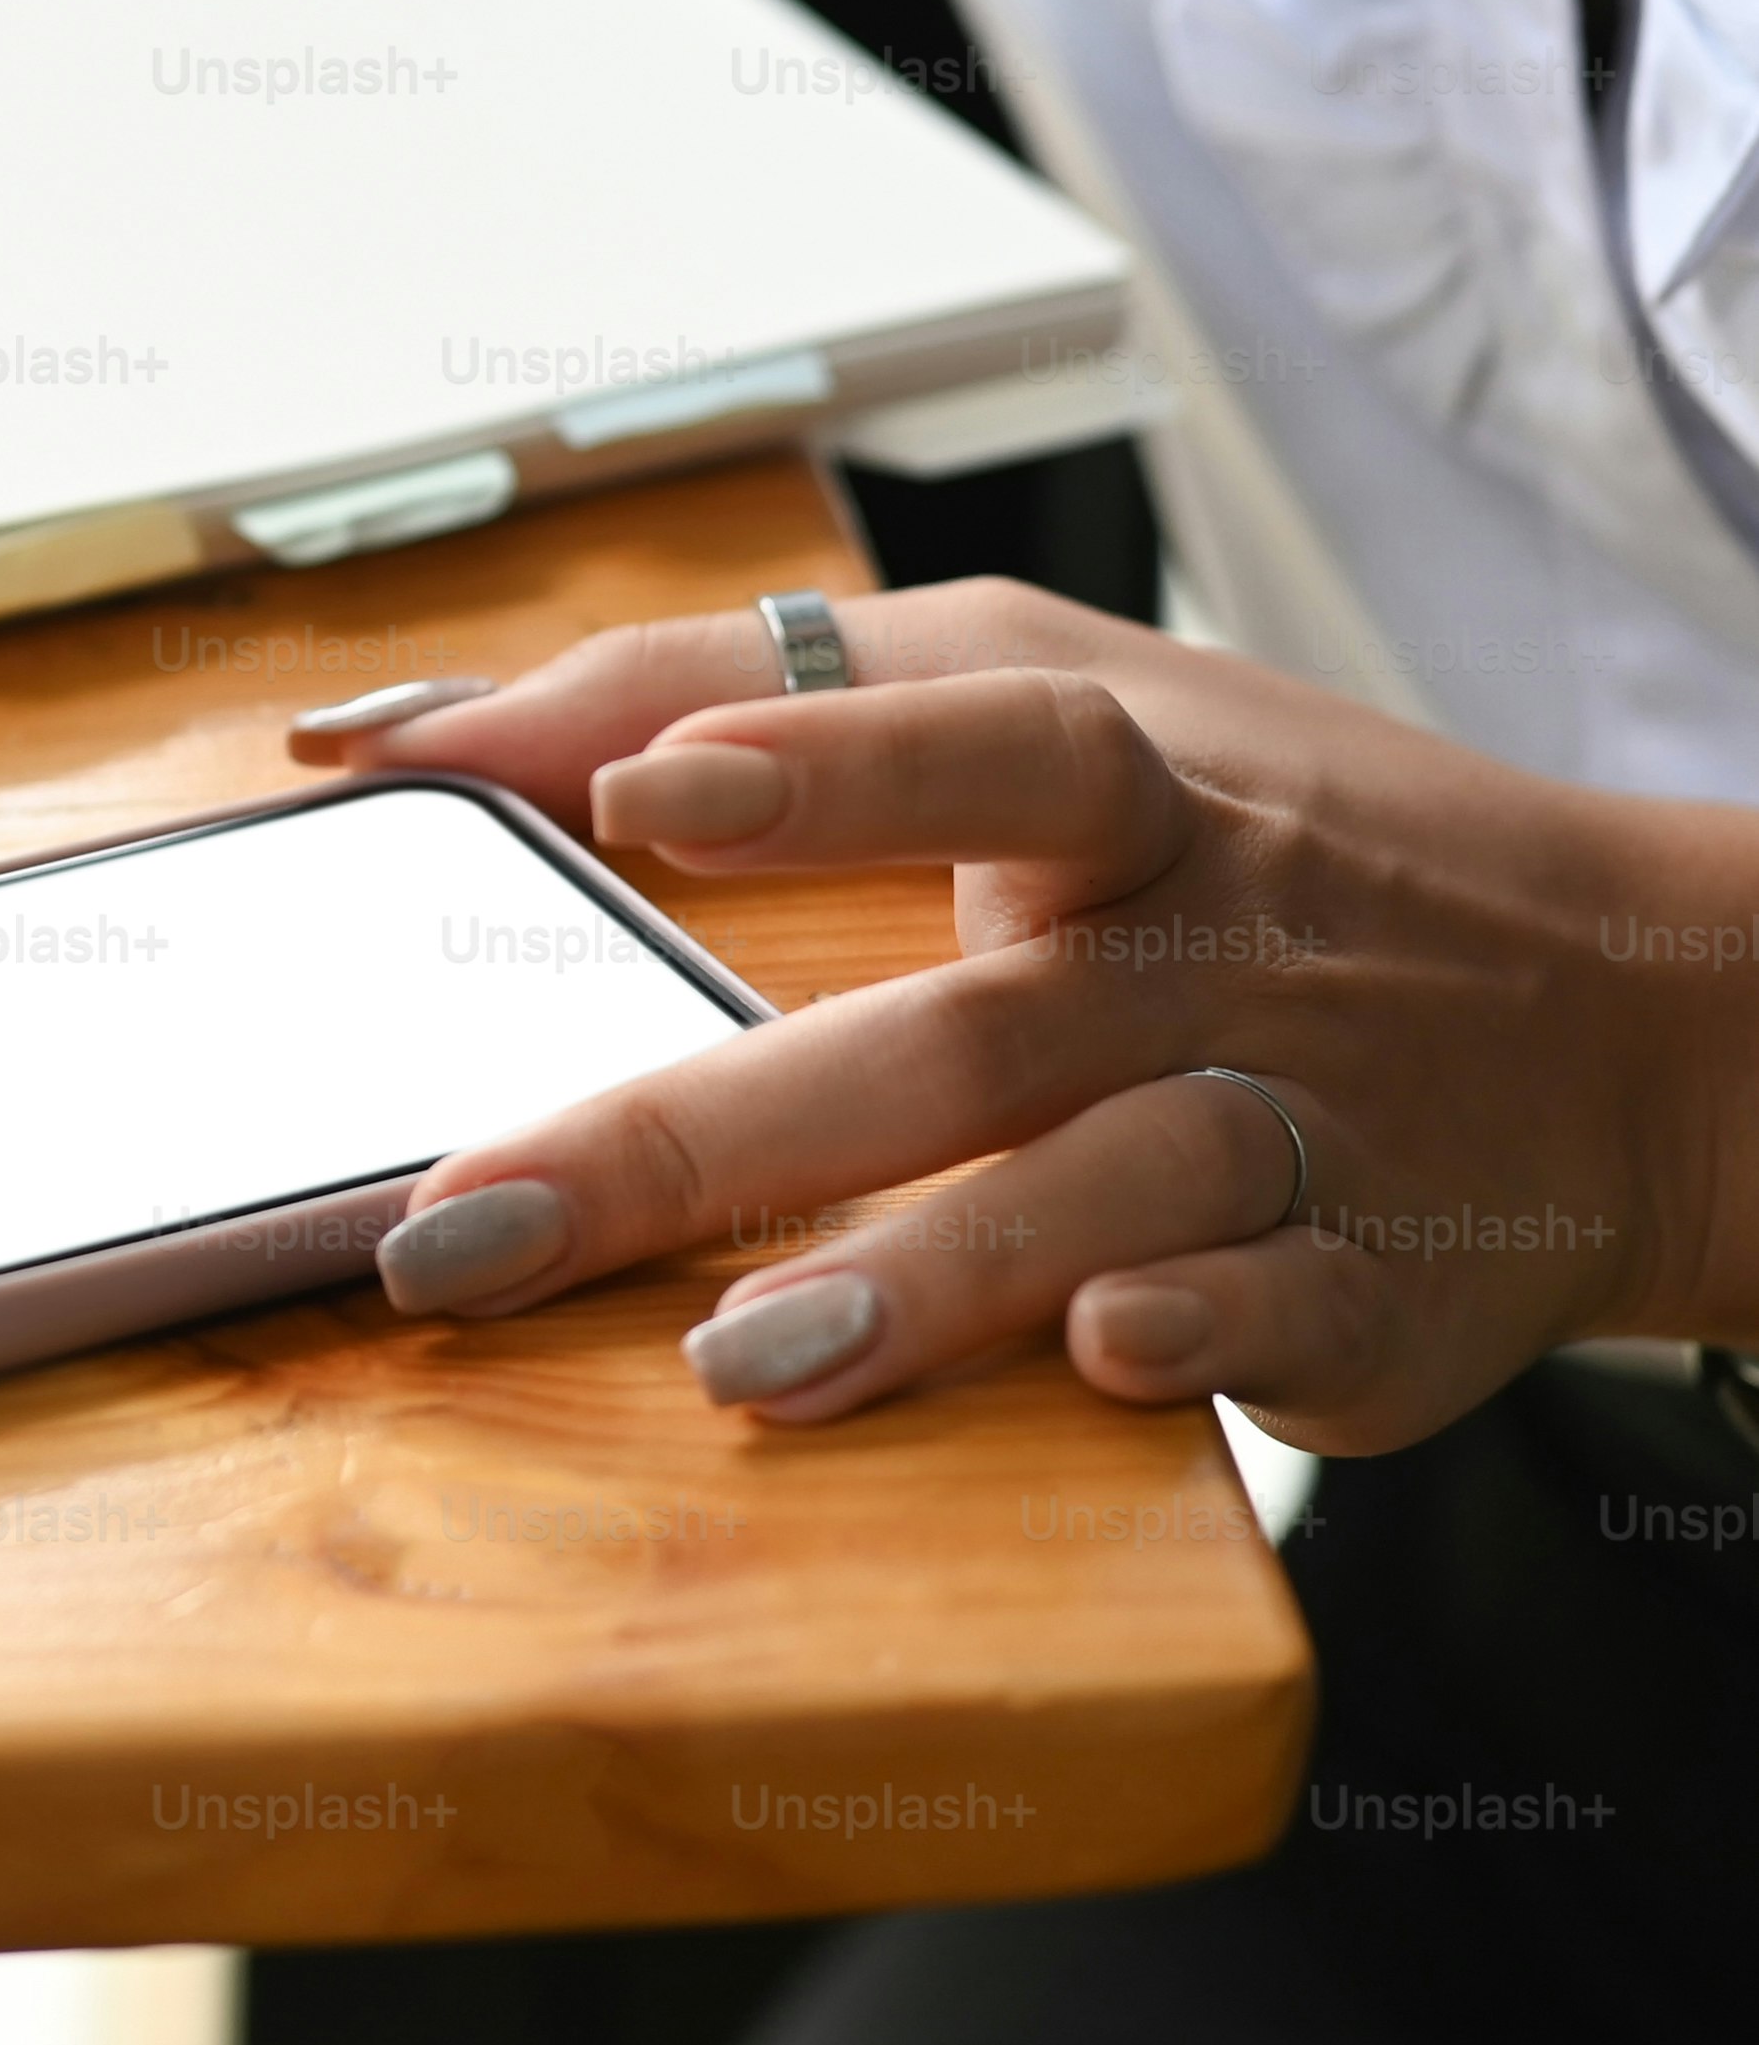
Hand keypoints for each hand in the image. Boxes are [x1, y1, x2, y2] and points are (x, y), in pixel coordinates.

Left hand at [314, 581, 1758, 1450]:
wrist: (1629, 1016)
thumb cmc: (1244, 835)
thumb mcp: (1023, 689)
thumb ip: (719, 687)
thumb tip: (414, 734)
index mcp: (1127, 783)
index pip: (981, 742)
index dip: (820, 765)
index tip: (637, 791)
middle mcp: (1203, 952)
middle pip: (950, 1035)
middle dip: (697, 1138)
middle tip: (471, 1221)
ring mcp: (1296, 1124)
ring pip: (1095, 1195)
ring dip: (915, 1279)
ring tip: (729, 1357)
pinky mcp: (1371, 1286)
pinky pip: (1275, 1317)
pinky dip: (1192, 1336)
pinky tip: (1093, 1356)